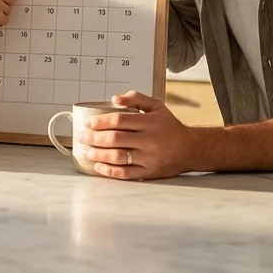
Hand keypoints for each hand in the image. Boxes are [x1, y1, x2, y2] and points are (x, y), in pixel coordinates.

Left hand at [78, 91, 195, 179]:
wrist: (190, 148)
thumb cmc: (170, 127)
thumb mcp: (157, 106)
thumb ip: (136, 98)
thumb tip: (114, 98)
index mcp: (150, 122)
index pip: (119, 121)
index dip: (101, 122)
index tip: (89, 123)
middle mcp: (150, 140)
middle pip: (115, 139)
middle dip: (94, 138)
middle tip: (82, 137)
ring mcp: (149, 158)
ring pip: (118, 157)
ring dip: (98, 154)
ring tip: (87, 150)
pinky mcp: (149, 172)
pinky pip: (126, 173)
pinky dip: (109, 171)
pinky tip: (98, 166)